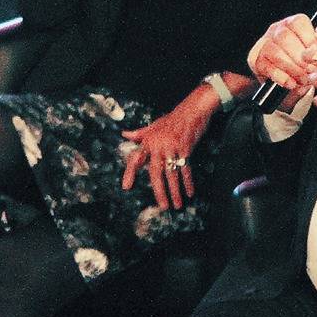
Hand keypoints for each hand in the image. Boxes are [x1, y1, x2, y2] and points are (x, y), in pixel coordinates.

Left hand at [120, 95, 214, 210]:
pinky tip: (190, 193)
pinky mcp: (185, 149)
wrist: (192, 110)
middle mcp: (158, 145)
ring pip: (172, 174)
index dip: (130, 173)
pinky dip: (188, 182)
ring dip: (175, 191)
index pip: (136, 159)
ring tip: (177, 205)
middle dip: (159, 191)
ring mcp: (172, 147)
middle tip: (162, 206)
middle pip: (156, 172)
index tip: (126, 187)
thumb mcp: (153, 125)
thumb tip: (124, 134)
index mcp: (148, 141)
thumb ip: (139, 133)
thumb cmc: (172, 119)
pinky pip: (186, 169)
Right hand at [251, 13, 316, 96]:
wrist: (288, 79)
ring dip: (291, 68)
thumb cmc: (304, 63)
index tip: (316, 52)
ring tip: (303, 79)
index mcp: (292, 24)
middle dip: (300, 57)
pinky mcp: (255, 59)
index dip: (308, 38)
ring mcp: (264, 43)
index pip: (298, 23)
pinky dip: (280, 76)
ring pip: (275, 51)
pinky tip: (291, 83)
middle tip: (311, 70)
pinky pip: (266, 66)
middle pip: (284, 37)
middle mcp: (276, 30)